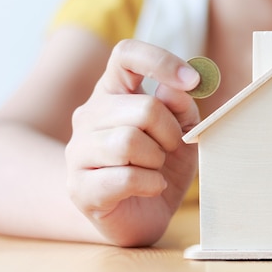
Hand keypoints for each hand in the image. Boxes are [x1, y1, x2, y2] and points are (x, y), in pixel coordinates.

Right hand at [65, 39, 200, 245]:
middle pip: (143, 107)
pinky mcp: (79, 188)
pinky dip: (151, 184)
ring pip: (129, 142)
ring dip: (157, 159)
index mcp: (113, 92)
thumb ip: (181, 107)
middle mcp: (89, 115)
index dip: (161, 60)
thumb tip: (171, 88)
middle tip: (172, 148)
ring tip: (156, 169)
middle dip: (171, 132)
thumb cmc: (160, 167)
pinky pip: (126, 178)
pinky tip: (151, 188)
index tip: (193, 81)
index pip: (126, 54)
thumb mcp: (183, 132)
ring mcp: (78, 151)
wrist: (140, 217)